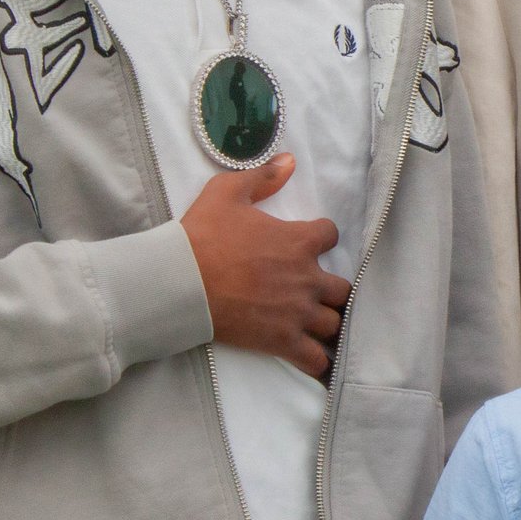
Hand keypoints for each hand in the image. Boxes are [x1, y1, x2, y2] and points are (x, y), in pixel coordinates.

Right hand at [180, 154, 347, 377]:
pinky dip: (319, 360)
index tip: (309, 243)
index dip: (321, 238)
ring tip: (316, 324)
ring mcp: (297, 312)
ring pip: (334, 322)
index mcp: (299, 241)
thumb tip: (290, 160)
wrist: (178, 282)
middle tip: (314, 291)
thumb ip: (262, 177)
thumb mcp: (227, 193)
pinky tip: (317, 359)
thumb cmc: (201, 236)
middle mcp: (306, 277)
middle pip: (341, 288)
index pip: (330, 235)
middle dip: (331, 289)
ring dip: (328, 322)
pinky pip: (315, 357)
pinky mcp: (281, 341)